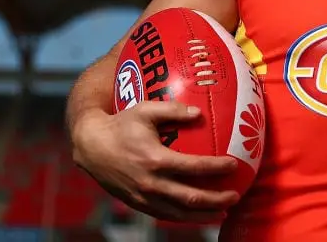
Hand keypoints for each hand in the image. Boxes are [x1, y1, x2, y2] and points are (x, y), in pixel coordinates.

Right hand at [71, 101, 240, 223]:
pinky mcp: (137, 204)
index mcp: (155, 160)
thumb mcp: (145, 110)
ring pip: (179, 213)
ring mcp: (144, 197)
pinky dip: (184, 217)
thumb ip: (173, 110)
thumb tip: (199, 113)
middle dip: (216, 199)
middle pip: (190, 197)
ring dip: (203, 214)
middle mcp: (151, 183)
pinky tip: (197, 213)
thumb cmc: (121, 124)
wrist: (91, 147)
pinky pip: (165, 215)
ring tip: (223, 211)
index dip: (216, 167)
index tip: (234, 164)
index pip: (194, 167)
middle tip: (236, 195)